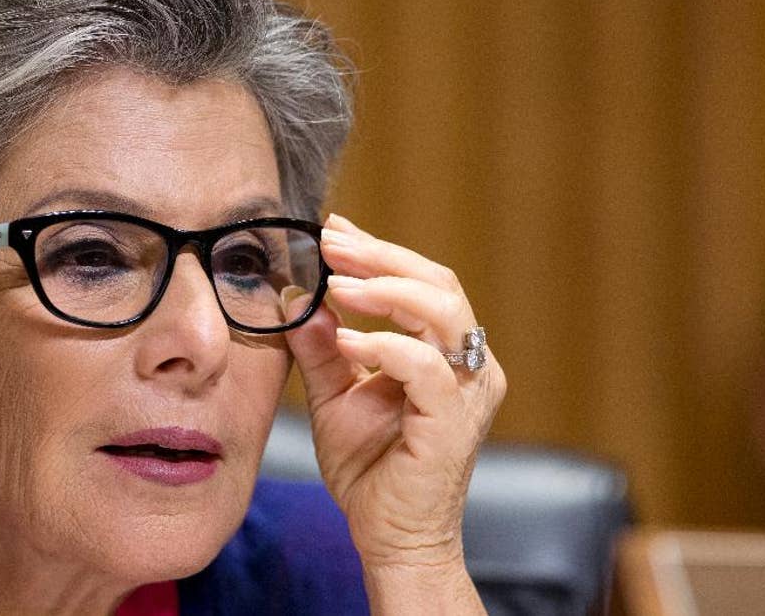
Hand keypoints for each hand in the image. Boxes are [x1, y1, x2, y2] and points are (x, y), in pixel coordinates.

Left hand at [284, 213, 506, 574]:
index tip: (332, 229)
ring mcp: (467, 392)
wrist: (388, 535)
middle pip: (437, 282)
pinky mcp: (453, 421)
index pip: (421, 282)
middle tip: (329, 243)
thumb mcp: (334, 395)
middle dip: (380, 256)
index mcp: (446, 352)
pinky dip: (384, 344)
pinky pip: (425, 366)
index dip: (379, 251)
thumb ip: (320, 349)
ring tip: (338, 282)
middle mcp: (468, 365)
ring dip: (386, 288)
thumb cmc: (370, 468)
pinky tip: (345, 337)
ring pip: (442, 311)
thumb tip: (296, 299)